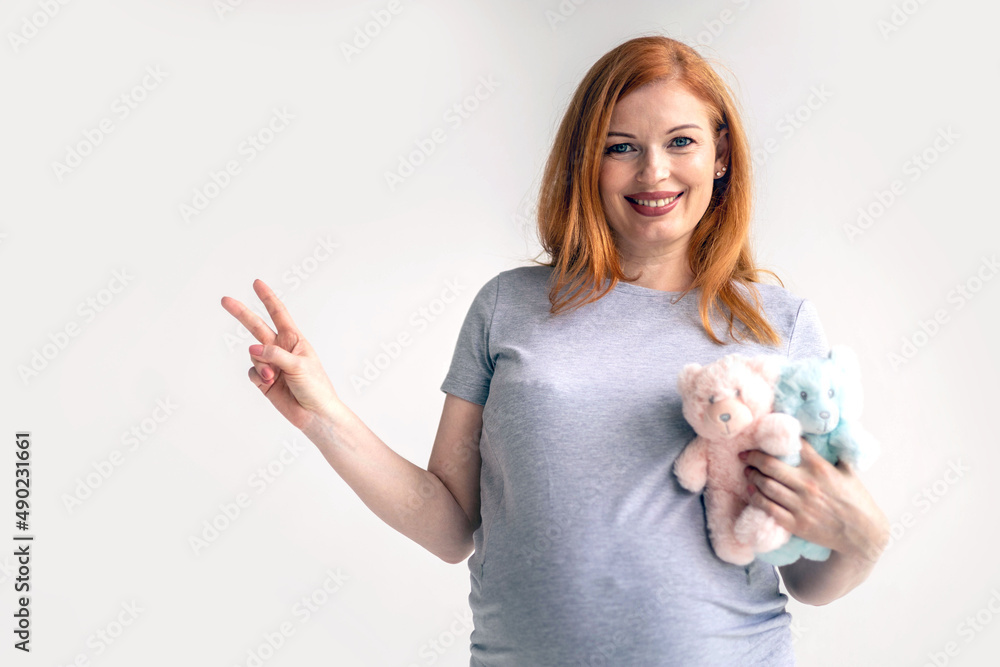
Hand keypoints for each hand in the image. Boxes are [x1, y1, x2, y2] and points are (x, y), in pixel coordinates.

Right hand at [221, 279, 341, 430]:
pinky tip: (268, 383)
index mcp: (294, 340)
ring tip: (274, 377)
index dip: (267, 298)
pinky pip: (252, 372)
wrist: (314, 414)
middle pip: (257, 327)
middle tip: (225, 300)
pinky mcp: (264, 380)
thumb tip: (252, 348)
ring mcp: (271, 364)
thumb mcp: (299, 366)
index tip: (256, 283)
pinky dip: (258, 376)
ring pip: (254, 355)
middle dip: (242, 314)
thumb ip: (275, 354)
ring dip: (261, 364)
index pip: (278, 314)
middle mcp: (281, 349)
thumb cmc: (316, 387)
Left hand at [739, 439, 889, 561]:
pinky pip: (768, 508)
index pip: (791, 445)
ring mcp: (801, 505)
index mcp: (820, 468)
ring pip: (766, 485)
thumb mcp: (848, 471)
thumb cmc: (856, 501)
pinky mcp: (796, 524)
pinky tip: (752, 491)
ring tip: (747, 471)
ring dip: (752, 476)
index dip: (774, 439)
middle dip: (753, 457)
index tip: (762, 436)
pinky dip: (756, 497)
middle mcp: (808, 484)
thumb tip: (826, 436)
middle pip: (769, 465)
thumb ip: (834, 454)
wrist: (863, 534)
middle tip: (745, 455)